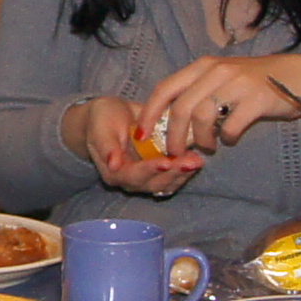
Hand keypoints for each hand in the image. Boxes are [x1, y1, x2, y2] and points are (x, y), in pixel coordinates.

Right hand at [67, 94, 207, 197]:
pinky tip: (196, 160)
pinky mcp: (157, 173)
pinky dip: (185, 171)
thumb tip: (113, 164)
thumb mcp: (102, 127)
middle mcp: (130, 181)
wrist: (110, 117)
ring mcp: (146, 179)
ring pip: (167, 183)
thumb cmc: (104, 120)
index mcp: (114, 172)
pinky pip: (173, 178)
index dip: (151, 170)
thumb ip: (107, 146)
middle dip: (174, 173)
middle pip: (154, 183)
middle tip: (192, 162)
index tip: (166, 161)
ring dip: (183, 174)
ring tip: (198, 161)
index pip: (134, 176)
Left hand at [138, 51, 300, 154]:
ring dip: (201, 139)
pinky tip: (230, 138)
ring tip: (208, 146)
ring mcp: (237, 83)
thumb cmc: (254, 83)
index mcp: (203, 66)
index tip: (141, 134)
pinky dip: (227, 138)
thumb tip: (170, 123)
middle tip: (176, 152)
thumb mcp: (222, 79)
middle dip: (174, 136)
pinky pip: (231, 126)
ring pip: (203, 117)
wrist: (296, 78)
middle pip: (181, 108)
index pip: (165, 88)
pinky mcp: (256, 99)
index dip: (150, 113)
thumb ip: (197, 93)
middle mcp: (217, 71)